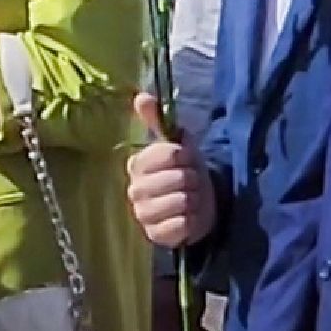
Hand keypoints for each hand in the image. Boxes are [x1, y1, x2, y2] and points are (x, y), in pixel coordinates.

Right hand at [126, 95, 214, 248]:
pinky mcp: (155, 235)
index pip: (170, 154)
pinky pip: (182, 225)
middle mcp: (135, 189)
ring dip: (196, 200)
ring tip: (192, 199)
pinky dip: (192, 221)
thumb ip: (156, 120)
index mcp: (137, 164)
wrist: (196, 204)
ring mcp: (143, 214)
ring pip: (182, 201)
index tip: (188, 160)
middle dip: (194, 180)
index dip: (187, 156)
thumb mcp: (175, 144)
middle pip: (180, 178)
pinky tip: (189, 217)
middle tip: (192, 182)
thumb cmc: (184, 171)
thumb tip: (141, 95)